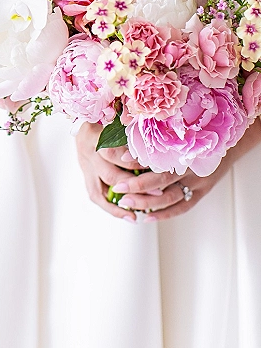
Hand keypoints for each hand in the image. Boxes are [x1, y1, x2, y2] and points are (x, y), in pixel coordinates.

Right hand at [76, 122, 168, 222]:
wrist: (82, 123)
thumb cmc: (105, 118)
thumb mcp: (115, 117)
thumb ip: (130, 126)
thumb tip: (154, 138)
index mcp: (93, 135)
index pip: (112, 152)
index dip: (131, 161)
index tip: (151, 166)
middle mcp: (87, 153)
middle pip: (108, 174)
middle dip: (134, 185)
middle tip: (156, 193)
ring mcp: (85, 166)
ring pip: (99, 191)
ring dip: (119, 203)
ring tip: (138, 213)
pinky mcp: (86, 175)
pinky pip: (95, 196)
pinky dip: (111, 208)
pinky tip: (128, 215)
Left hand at [113, 118, 260, 221]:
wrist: (229, 143)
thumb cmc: (199, 134)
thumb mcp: (183, 130)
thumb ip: (160, 135)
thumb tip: (130, 137)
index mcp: (185, 148)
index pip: (158, 154)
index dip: (138, 157)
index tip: (120, 158)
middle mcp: (191, 166)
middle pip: (161, 178)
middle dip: (137, 184)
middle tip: (118, 187)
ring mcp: (198, 181)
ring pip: (169, 196)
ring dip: (146, 201)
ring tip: (126, 202)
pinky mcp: (202, 192)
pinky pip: (182, 206)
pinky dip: (164, 213)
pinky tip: (147, 216)